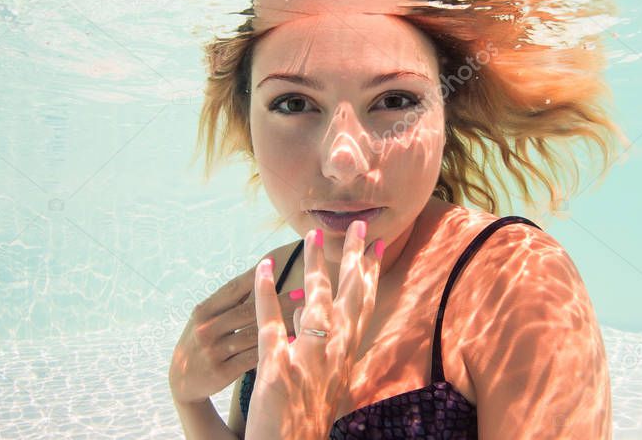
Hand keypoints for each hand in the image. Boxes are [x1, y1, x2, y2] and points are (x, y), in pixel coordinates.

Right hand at [169, 257, 305, 404]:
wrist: (181, 381)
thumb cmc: (203, 342)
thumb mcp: (206, 319)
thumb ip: (229, 302)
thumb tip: (260, 274)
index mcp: (203, 311)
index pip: (233, 289)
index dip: (255, 276)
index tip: (277, 264)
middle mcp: (206, 329)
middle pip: (247, 311)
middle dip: (277, 301)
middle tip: (302, 293)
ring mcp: (212, 351)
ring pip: (252, 335)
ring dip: (280, 326)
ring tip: (304, 319)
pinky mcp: (221, 372)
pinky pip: (252, 358)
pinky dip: (273, 350)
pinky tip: (292, 345)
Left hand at [245, 221, 383, 439]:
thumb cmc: (306, 419)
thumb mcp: (323, 378)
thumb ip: (317, 342)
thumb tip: (305, 308)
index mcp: (345, 355)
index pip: (363, 306)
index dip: (371, 273)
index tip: (378, 244)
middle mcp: (333, 353)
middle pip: (349, 297)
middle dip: (355, 257)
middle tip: (360, 223)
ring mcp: (307, 359)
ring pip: (315, 302)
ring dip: (313, 265)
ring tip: (312, 235)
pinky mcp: (277, 368)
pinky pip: (270, 322)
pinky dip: (265, 292)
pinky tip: (263, 268)